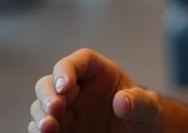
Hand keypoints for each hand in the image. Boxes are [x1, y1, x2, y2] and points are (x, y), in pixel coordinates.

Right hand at [29, 48, 162, 132]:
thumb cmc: (144, 116)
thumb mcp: (148, 109)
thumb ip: (139, 101)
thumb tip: (122, 100)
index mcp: (99, 74)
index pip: (79, 61)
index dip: (67, 69)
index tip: (66, 86)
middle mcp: (78, 90)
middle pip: (51, 82)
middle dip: (48, 94)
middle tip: (56, 109)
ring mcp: (68, 111)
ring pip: (41, 105)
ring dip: (41, 114)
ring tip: (48, 128)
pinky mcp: (62, 130)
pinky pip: (41, 127)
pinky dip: (39, 131)